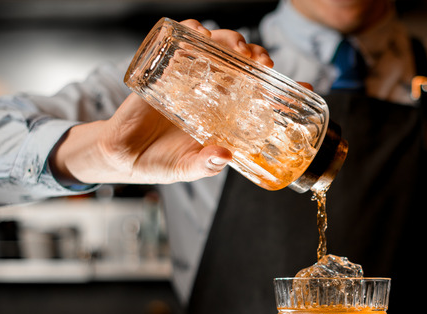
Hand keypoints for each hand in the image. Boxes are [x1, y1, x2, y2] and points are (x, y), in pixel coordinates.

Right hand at [49, 19, 273, 184]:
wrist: (122, 155)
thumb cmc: (161, 162)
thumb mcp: (189, 168)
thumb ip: (207, 164)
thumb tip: (224, 155)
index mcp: (226, 115)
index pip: (261, 96)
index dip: (282, 88)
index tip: (304, 86)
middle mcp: (212, 93)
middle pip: (242, 64)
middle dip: (256, 56)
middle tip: (262, 62)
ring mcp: (190, 79)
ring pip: (216, 48)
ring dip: (230, 40)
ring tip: (236, 47)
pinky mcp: (164, 70)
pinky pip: (180, 43)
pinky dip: (190, 32)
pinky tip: (198, 32)